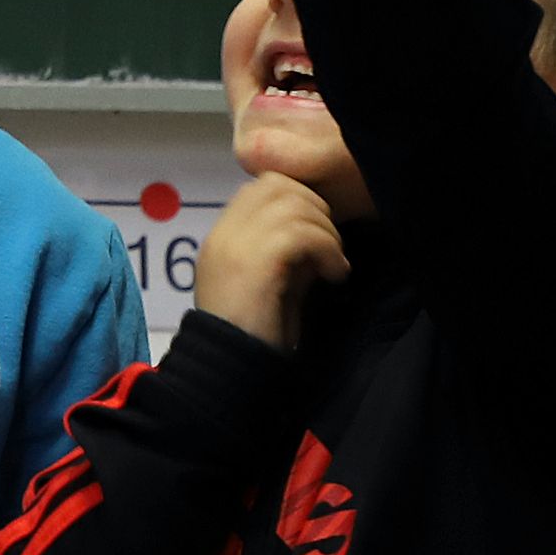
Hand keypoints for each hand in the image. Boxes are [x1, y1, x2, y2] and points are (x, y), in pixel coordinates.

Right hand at [191, 172, 351, 351]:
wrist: (230, 369)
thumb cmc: (254, 333)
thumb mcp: (272, 283)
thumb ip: (285, 252)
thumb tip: (318, 230)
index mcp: (222, 237)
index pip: (260, 186)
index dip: (298, 200)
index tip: (317, 235)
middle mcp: (224, 233)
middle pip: (277, 185)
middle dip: (316, 209)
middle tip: (329, 247)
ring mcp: (236, 244)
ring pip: (293, 204)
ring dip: (326, 231)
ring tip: (332, 265)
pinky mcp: (255, 261)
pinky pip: (301, 233)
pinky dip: (327, 250)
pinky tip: (333, 274)